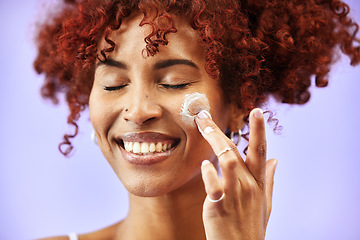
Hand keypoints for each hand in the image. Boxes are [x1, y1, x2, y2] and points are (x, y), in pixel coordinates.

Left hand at [195, 108, 276, 239]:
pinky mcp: (219, 205)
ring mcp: (234, 195)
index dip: (258, 130)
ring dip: (214, 141)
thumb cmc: (251, 227)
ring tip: (202, 127)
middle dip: (219, 130)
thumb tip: (275, 160)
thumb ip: (269, 180)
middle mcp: (248, 186)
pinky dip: (208, 172)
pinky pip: (214, 184)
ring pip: (227, 160)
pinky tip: (204, 164)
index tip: (255, 110)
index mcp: (259, 183)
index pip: (260, 151)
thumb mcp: (266, 204)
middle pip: (235, 150)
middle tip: (204, 115)